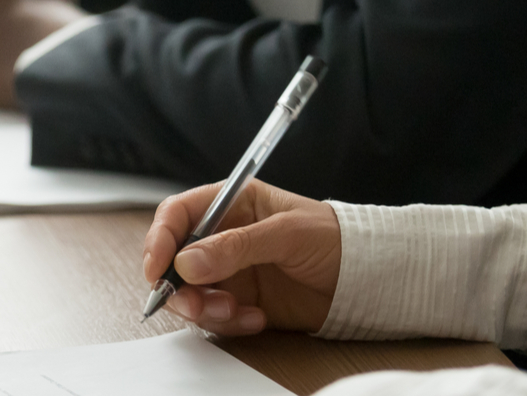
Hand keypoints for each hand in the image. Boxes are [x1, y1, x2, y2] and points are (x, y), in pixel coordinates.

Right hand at [143, 179, 340, 335]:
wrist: (368, 277)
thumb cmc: (335, 238)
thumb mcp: (286, 233)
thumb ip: (236, 246)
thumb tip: (187, 262)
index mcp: (230, 204)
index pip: (178, 215)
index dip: (160, 239)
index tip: (158, 267)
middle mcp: (223, 238)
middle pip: (174, 260)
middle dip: (178, 286)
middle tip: (194, 304)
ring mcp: (230, 272)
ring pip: (190, 294)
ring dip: (204, 308)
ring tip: (236, 311)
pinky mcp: (240, 302)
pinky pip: (215, 317)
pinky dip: (229, 323)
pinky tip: (258, 318)